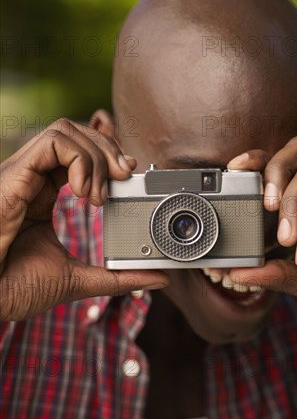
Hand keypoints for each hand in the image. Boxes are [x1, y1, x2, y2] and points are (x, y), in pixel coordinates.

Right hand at [0, 118, 168, 320]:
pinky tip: (84, 192)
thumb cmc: (14, 287)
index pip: (77, 156)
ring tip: (99, 195)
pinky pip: (53, 142)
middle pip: (75, 134)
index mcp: (41, 194)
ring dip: (95, 157)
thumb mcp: (78, 278)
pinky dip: (79, 159)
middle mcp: (32, 178)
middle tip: (126, 174)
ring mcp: (22, 173)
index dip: (107, 156)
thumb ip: (118, 277)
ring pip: (65, 131)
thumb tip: (159, 278)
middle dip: (109, 149)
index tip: (129, 173)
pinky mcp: (15, 175)